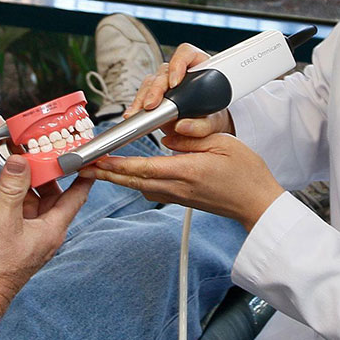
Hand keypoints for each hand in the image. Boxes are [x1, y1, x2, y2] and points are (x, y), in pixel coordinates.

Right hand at [0, 156, 92, 304]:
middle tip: (36, 150)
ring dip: (24, 183)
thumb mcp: (3, 221)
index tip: (83, 153)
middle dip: (44, 172)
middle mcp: (44, 232)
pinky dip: (10, 195)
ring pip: (32, 201)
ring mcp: (28, 236)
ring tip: (14, 162)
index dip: (82, 173)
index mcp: (52, 229)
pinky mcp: (12, 238)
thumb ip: (13, 189)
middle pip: (53, 194)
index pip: (77, 195)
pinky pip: (16, 210)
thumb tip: (21, 163)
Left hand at [85, 130, 281, 229]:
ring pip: (139, 186)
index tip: (97, 159)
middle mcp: (178, 188)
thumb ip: (192, 138)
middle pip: (133, 180)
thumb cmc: (247, 173)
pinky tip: (128, 174)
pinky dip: (134, 181)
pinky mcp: (182, 200)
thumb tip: (167, 135)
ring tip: (98, 169)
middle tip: (82, 168)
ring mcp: (179, 197)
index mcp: (187, 172)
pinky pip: (151, 190)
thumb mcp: (223, 144)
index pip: (143, 167)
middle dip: (106, 173)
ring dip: (118, 178)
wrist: (258, 203)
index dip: (116, 164)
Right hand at [126, 43, 234, 139]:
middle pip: (164, 71)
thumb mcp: (214, 123)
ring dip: (143, 97)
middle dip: (156, 88)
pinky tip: (134, 113)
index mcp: (200, 67)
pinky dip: (138, 104)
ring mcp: (166, 83)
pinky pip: (143, 94)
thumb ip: (201, 125)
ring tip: (141, 111)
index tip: (175, 82)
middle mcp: (180, 72)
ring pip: (150, 82)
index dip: (178, 64)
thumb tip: (182, 126)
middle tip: (153, 104)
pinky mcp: (156, 96)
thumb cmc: (214, 119)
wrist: (206, 129)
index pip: (186, 54)